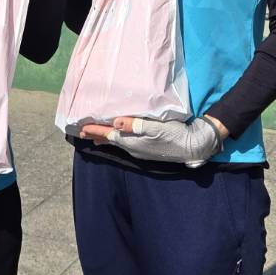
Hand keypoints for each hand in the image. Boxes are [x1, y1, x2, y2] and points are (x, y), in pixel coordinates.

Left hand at [82, 114, 225, 166]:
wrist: (193, 146)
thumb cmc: (175, 134)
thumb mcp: (156, 127)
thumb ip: (135, 125)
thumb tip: (116, 122)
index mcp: (133, 142)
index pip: (110, 135)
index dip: (95, 131)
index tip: (81, 127)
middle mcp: (134, 149)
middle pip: (111, 141)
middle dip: (97, 136)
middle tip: (83, 132)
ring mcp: (141, 152)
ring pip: (119, 143)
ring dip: (107, 138)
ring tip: (96, 136)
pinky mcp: (148, 151)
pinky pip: (127, 144)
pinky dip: (118, 139)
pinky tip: (119, 137)